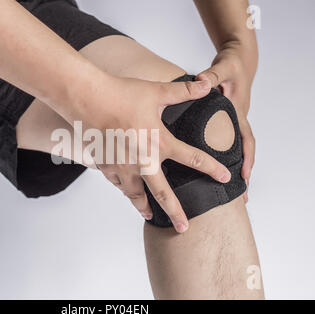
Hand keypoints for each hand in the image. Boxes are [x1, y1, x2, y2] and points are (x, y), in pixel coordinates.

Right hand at [76, 74, 231, 232]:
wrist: (88, 99)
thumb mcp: (156, 91)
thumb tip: (208, 83)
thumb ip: (184, 91)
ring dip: (143, 206)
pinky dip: (123, 189)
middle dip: (175, 213)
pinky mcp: (106, 165)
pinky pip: (116, 183)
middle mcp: (143, 160)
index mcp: (160, 143)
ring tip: (148, 215)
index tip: (226, 178)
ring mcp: (123, 166)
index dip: (212, 168)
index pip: (193, 159)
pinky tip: (125, 190)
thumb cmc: (122, 94)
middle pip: (163, 193)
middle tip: (183, 228)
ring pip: (135, 194)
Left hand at [196, 44, 256, 202]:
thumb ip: (212, 76)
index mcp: (238, 113)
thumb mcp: (223, 68)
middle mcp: (235, 121)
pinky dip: (220, 158)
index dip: (246, 159)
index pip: (246, 140)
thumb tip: (203, 82)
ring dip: (232, 169)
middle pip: (241, 152)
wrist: (237, 60)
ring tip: (227, 192)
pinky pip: (222, 143)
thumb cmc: (232, 65)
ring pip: (232, 150)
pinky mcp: (221, 122)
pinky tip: (209, 170)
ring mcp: (229, 123)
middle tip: (241, 197)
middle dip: (243, 174)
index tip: (244, 177)